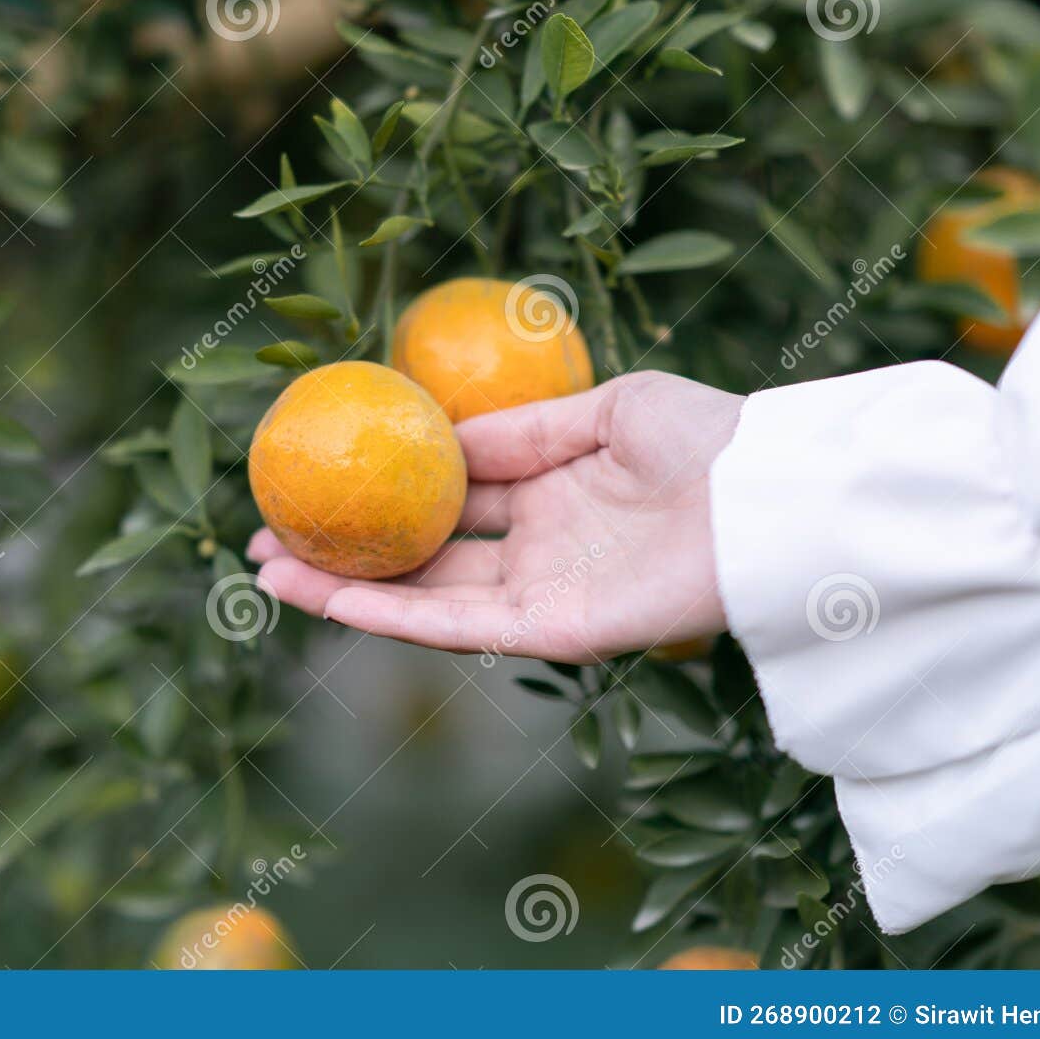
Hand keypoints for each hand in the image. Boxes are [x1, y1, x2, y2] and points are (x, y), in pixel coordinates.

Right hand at [247, 371, 744, 661]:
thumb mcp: (608, 408)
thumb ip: (525, 428)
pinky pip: (459, 626)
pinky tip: (330, 597)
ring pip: (425, 597)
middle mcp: (538, 546)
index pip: (451, 496)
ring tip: (268, 572)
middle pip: (423, 554)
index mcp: (550, 490)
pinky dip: (392, 616)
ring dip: (345, 589)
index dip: (385, 491)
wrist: (771, 497)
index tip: (323, 476)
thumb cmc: (707, 440)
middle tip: (273, 534)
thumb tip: (443, 435)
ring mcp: (542, 592)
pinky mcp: (555, 630)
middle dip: (348, 548)